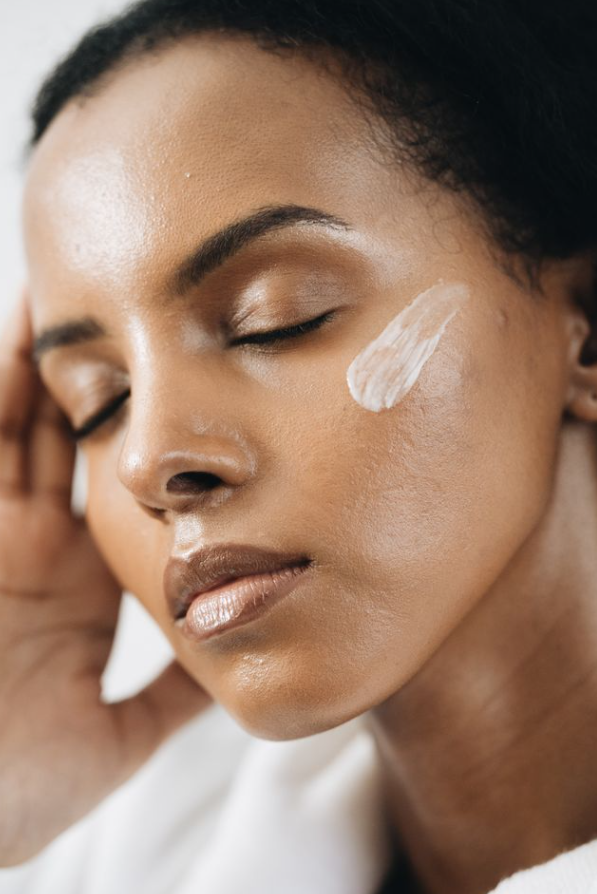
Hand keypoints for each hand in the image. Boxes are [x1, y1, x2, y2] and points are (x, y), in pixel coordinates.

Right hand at [0, 296, 211, 865]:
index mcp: (74, 582)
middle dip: (109, 377)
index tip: (205, 395)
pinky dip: (3, 374)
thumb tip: (236, 669)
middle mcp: (33, 542)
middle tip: (159, 309)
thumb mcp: (116, 739)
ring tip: (100, 285)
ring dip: (56, 354)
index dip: (154, 441)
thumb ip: (173, 698)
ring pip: (25, 416)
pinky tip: (36, 316)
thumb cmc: (12, 795)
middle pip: (76, 437)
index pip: (121, 491)